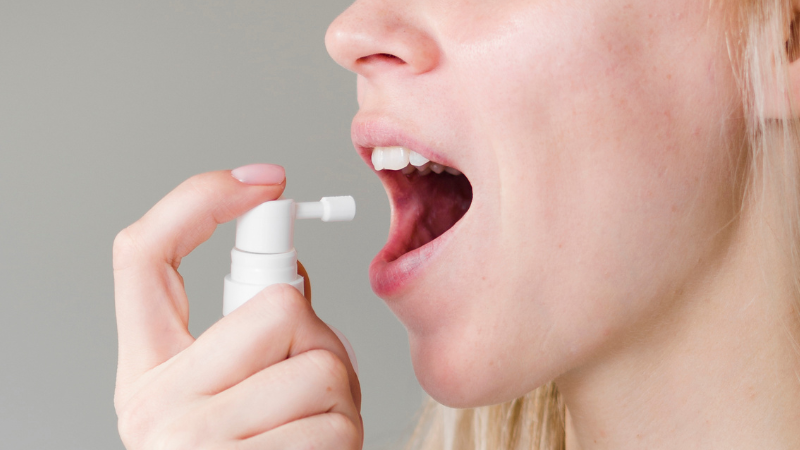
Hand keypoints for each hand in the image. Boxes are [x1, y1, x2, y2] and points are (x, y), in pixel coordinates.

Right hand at [113, 168, 361, 448]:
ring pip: (321, 368)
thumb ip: (244, 334)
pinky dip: (346, 438)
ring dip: (340, 396)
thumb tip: (289, 274)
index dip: (199, 200)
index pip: (141, 254)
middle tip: (308, 374)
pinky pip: (337, 424)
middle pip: (273, 308)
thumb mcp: (220, 393)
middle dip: (315, 336)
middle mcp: (155, 405)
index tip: (263, 182)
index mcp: (144, 370)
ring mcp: (199, 446)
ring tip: (311, 426)